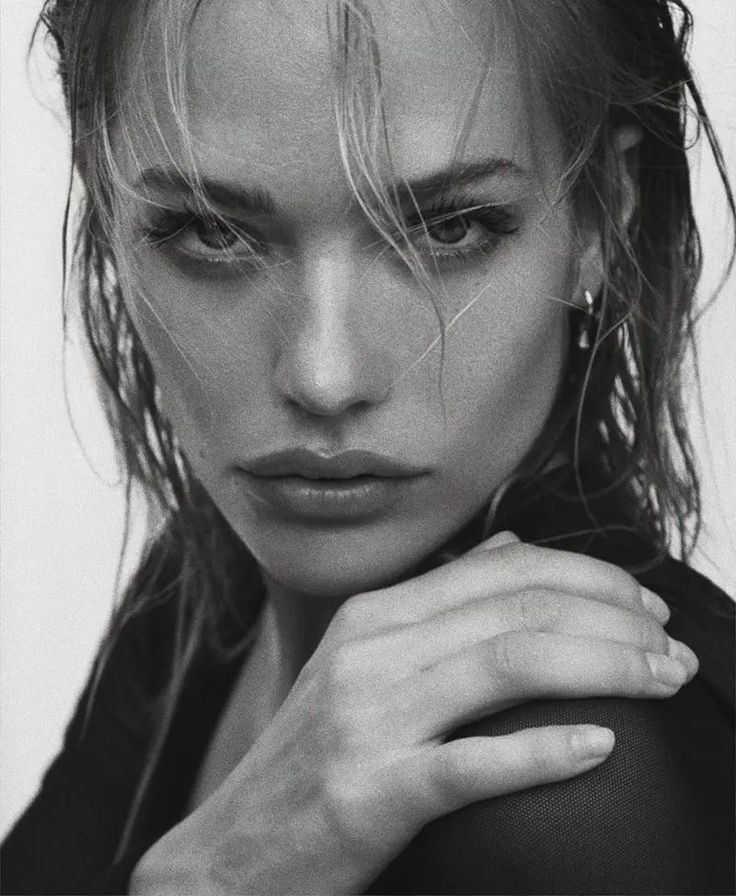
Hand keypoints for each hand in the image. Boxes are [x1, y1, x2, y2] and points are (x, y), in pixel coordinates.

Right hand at [130, 532, 696, 895]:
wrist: (230, 853)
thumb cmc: (312, 759)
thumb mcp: (366, 661)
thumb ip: (440, 601)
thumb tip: (513, 549)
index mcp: (377, 614)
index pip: (504, 569)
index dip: (589, 578)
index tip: (646, 604)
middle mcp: (372, 650)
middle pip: (517, 610)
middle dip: (615, 621)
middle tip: (673, 648)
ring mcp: (368, 717)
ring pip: (508, 665)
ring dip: (604, 668)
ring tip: (663, 681)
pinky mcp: (369, 791)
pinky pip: (472, 764)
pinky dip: (545, 751)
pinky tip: (601, 748)